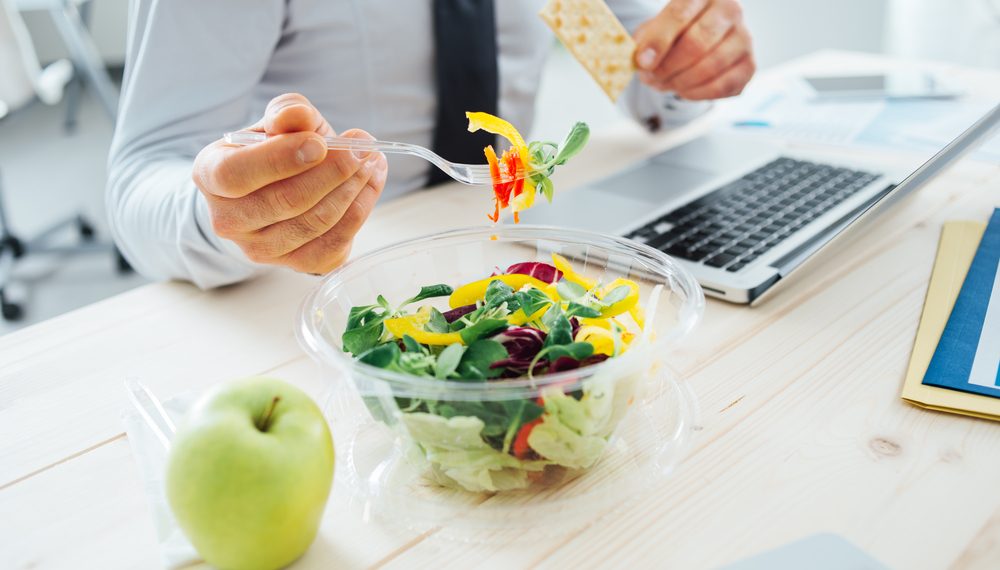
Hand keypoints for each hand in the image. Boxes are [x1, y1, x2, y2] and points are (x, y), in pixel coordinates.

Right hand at [193, 93, 387, 273]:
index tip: (320, 143)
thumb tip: (297, 115)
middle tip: (361, 147)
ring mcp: (259, 249)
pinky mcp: (294, 264)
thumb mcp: (278, 123)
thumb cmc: (275, 151)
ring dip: (352, 189)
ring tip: (370, 160)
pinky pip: (333, 242)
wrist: (277, 191)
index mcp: (210, 175)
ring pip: (314, 222)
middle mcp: (228, 219)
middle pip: (285, 201)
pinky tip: (370, 184)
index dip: (280, 159)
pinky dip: (359, 210)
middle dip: (332, 172)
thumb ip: (287, 113)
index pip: (236, 174)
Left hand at [633, 0, 754, 99]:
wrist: (699, 42)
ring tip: (664, 83)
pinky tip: (684, 90)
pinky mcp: (749, 65)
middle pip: (697, 43)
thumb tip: (642, 61)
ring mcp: (744, 38)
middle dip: (668, 66)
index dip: (658, 41)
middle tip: (650, 77)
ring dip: (680, 82)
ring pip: (710, 66)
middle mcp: (730, 10)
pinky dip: (697, 93)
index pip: (680, 14)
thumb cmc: (674, 33)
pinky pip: (723, 86)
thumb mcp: (654, 29)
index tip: (642, 62)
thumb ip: (646, 41)